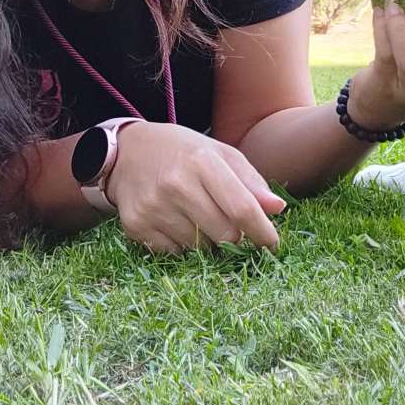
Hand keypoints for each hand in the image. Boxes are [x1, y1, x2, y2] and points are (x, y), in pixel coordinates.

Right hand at [106, 122, 286, 255]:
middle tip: (229, 224)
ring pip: (201, 248)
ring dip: (207, 240)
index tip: (273, 243)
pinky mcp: (136, 225)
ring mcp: (153, 207)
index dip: (262, 232)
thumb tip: (278, 209)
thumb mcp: (219, 153)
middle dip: (235, 236)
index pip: (241, 208)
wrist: (126, 151)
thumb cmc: (182, 151)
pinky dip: (182, 244)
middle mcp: (176, 185)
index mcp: (202, 161)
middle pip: (225, 235)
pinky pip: (175, 253)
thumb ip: (250, 181)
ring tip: (196, 214)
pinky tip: (174, 220)